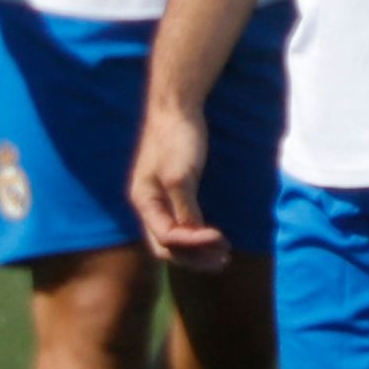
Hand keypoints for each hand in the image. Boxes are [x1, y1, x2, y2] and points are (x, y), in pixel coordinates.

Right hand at [128, 102, 224, 270]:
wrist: (177, 108)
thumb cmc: (177, 138)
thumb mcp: (180, 175)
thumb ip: (184, 208)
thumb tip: (192, 237)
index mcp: (144, 201)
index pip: (165, 238)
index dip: (193, 245)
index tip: (221, 239)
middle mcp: (148, 205)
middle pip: (167, 245)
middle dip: (194, 257)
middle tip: (224, 260)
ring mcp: (160, 199)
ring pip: (175, 238)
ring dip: (198, 250)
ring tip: (224, 255)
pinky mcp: (174, 192)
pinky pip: (182, 223)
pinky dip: (198, 235)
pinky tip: (214, 239)